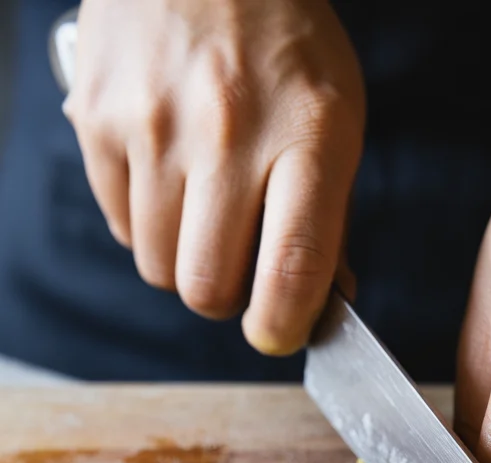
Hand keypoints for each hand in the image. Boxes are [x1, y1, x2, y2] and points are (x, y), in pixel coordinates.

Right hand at [65, 0, 363, 353]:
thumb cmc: (283, 46)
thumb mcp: (337, 119)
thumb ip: (330, 218)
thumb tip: (320, 305)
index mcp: (308, 136)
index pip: (291, 270)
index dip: (283, 326)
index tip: (281, 333)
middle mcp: (228, 132)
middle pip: (208, 288)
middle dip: (228, 299)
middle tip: (243, 268)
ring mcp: (154, 125)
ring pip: (159, 267)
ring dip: (186, 262)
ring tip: (207, 213)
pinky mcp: (97, 118)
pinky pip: (120, 225)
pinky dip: (146, 224)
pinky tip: (170, 179)